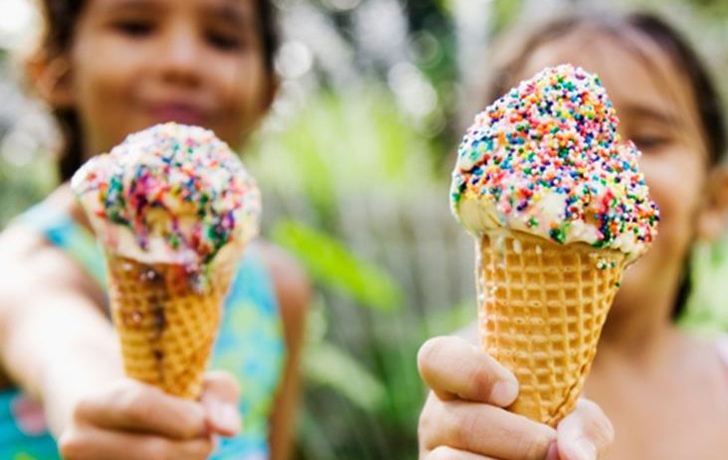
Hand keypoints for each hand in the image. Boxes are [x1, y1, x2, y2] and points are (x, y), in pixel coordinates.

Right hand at [58, 371, 240, 459]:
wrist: (121, 425)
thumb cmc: (165, 398)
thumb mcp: (192, 380)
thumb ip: (218, 395)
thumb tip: (227, 429)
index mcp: (91, 404)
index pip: (139, 407)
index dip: (180, 416)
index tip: (201, 419)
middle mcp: (76, 443)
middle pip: (152, 453)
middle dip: (194, 447)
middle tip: (207, 440)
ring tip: (190, 450)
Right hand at [417, 336, 613, 459]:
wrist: (544, 452)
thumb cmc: (552, 424)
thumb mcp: (570, 412)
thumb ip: (581, 423)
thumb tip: (576, 456)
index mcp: (456, 379)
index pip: (436, 358)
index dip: (472, 371)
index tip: (512, 389)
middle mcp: (437, 416)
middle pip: (461, 423)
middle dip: (517, 440)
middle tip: (552, 448)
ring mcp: (435, 454)